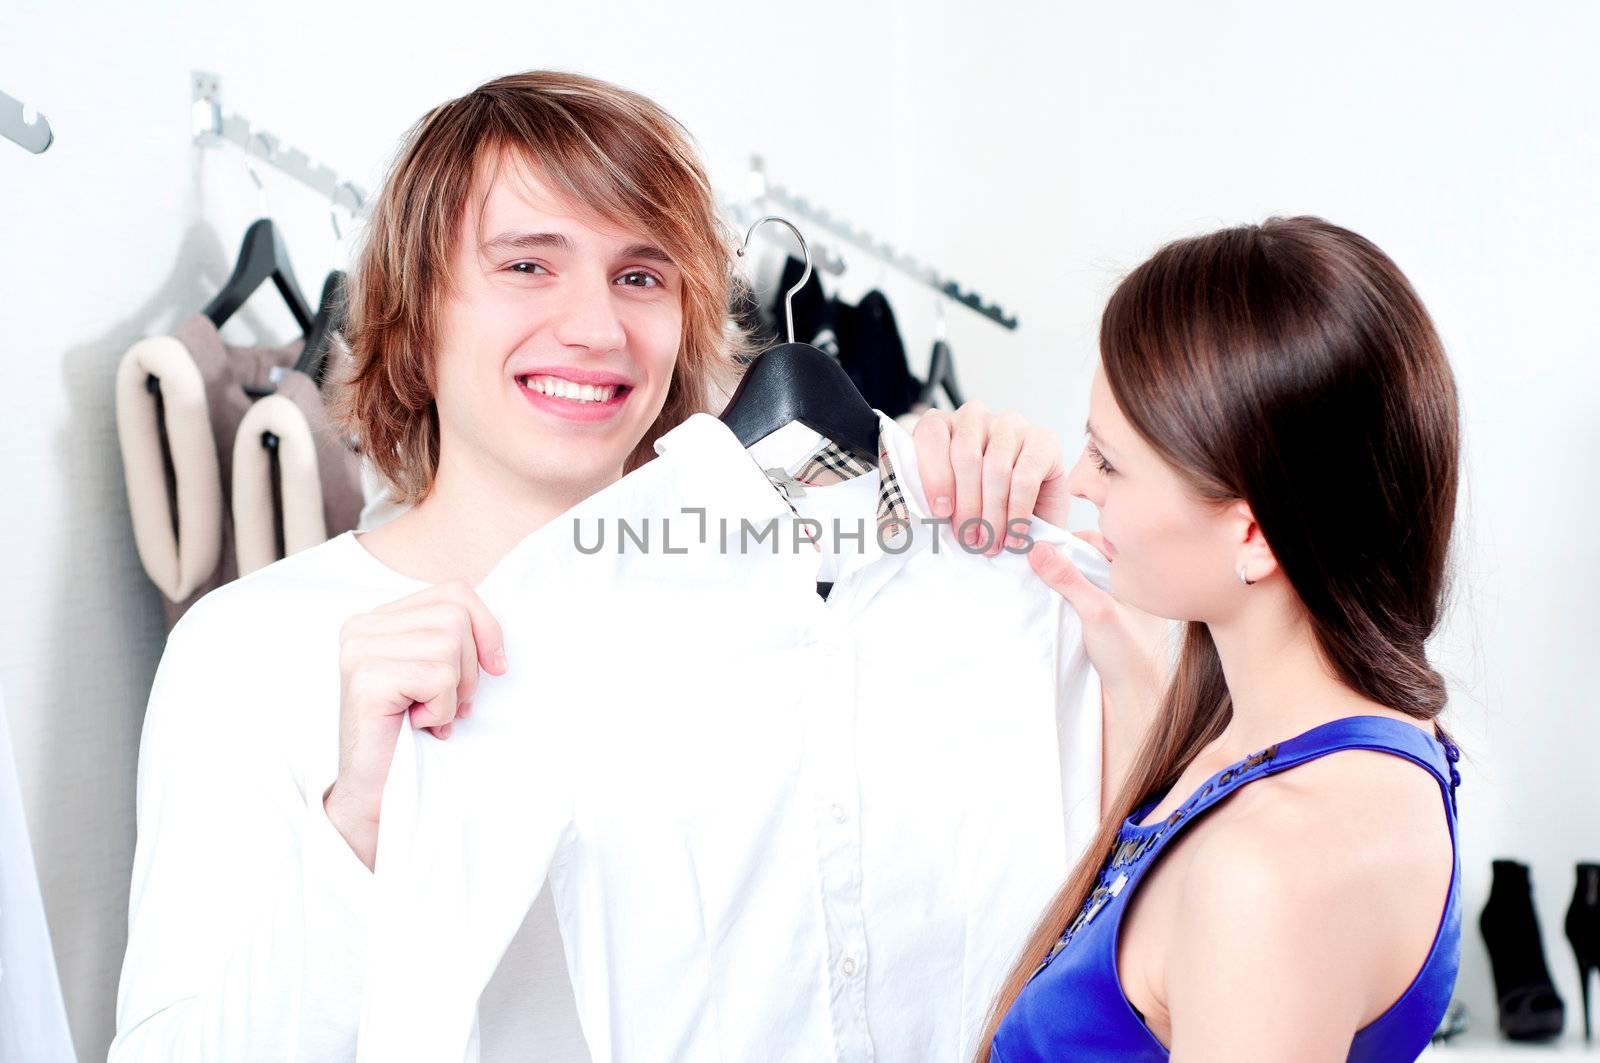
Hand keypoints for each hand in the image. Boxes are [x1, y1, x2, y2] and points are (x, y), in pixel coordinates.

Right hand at [323, 580, 506, 867]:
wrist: (376, 792)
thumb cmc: (410, 733)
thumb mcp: (436, 674)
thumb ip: (452, 638)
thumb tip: (494, 634)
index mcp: (377, 619)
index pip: (454, 592)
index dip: (486, 628)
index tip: (494, 667)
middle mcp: (360, 627)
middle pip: (456, 615)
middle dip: (469, 666)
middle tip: (447, 703)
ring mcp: (359, 650)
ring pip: (450, 644)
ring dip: (453, 691)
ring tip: (428, 714)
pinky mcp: (367, 679)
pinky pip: (438, 676)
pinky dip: (441, 708)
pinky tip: (418, 725)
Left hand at [912, 401, 1073, 556]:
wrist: (1031, 514)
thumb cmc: (981, 507)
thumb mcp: (949, 502)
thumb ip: (933, 502)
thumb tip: (920, 523)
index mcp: (944, 425)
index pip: (931, 434)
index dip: (934, 475)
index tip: (941, 512)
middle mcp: (976, 417)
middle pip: (965, 455)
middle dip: (966, 505)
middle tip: (970, 539)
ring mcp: (1011, 425)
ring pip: (995, 467)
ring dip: (992, 514)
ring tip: (991, 543)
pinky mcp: (1043, 440)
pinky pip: (1025, 478)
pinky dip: (1017, 512)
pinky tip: (1014, 535)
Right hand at [1028, 529, 1166, 701]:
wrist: (1135, 698)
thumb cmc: (1129, 655)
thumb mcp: (1096, 611)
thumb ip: (1069, 579)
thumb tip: (1038, 549)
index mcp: (1140, 574)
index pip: (1102, 540)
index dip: (1072, 540)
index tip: (1045, 547)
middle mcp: (1131, 584)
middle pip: (1090, 557)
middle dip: (1064, 558)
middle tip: (1038, 563)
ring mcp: (1120, 602)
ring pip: (1085, 578)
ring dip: (1064, 579)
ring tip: (1042, 581)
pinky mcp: (1108, 620)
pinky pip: (1083, 597)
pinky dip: (1068, 596)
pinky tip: (1054, 603)